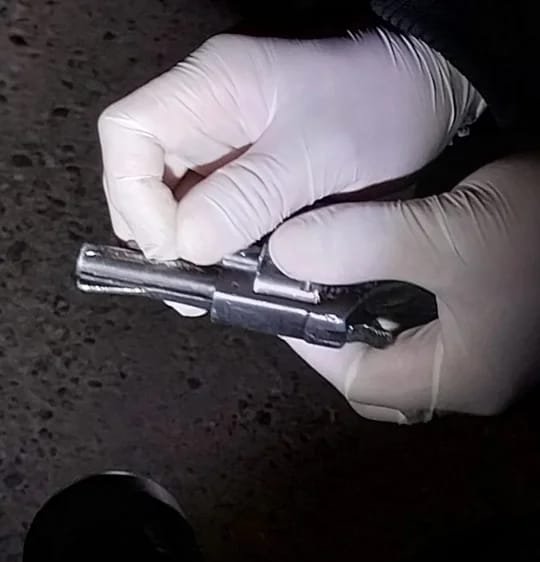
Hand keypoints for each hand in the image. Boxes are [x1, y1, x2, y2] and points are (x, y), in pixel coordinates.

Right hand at [98, 30, 484, 284]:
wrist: (425, 98)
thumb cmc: (379, 107)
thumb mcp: (319, 152)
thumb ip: (251, 196)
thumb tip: (187, 245)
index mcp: (210, 89)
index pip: (127, 134)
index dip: (135, 197)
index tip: (178, 248)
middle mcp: (203, 116)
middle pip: (139, 175)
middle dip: (156, 233)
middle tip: (190, 284)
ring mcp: (222, 149)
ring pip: (171, 203)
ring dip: (183, 248)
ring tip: (209, 288)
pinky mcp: (245, 177)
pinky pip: (209, 216)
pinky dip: (212, 249)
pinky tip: (231, 274)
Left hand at [267, 154, 539, 422]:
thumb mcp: (450, 233)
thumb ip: (364, 245)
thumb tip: (285, 251)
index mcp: (460, 378)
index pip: (359, 381)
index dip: (312, 341)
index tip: (283, 294)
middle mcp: (475, 377)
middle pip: (382, 375)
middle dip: (340, 335)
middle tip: (314, 286)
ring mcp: (492, 353)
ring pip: (407, 351)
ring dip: (369, 317)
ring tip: (342, 272)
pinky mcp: (499, 325)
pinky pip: (434, 327)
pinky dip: (400, 303)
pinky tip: (390, 264)